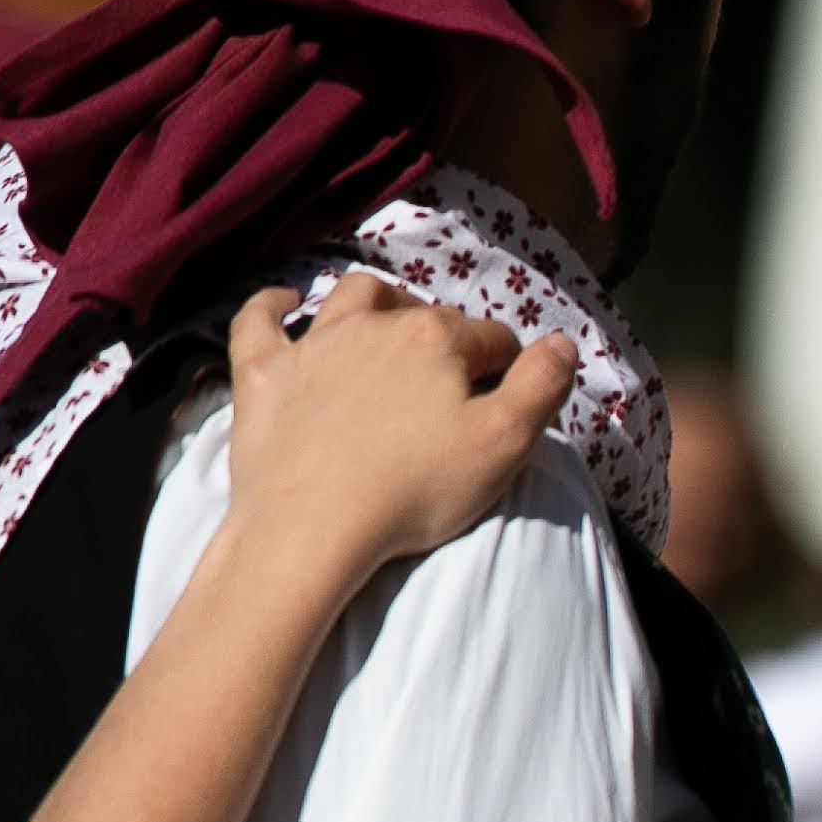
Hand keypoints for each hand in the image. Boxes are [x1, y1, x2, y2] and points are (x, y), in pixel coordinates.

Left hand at [214, 274, 573, 594]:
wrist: (313, 524)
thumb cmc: (417, 489)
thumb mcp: (505, 445)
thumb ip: (542, 387)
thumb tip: (561, 343)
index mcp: (439, 339)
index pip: (493, 339)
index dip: (506, 370)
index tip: (503, 407)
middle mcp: (375, 324)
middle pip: (428, 317)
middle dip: (449, 340)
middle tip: (454, 387)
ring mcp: (313, 344)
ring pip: (352, 297)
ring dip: (377, 301)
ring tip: (388, 324)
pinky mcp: (263, 372)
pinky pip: (259, 319)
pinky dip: (271, 305)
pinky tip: (283, 303)